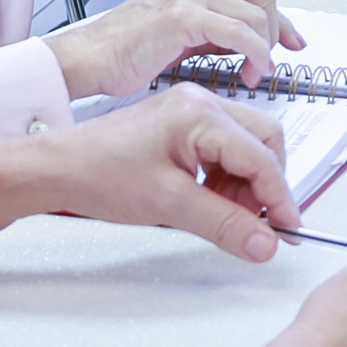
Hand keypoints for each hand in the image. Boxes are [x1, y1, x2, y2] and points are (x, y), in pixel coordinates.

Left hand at [31, 91, 296, 255]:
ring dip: (245, 186)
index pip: (262, 157)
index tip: (288, 229)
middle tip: (257, 224)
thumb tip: (264, 243)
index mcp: (201, 113)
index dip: (280, 198)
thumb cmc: (100, 173)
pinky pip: (223, 149)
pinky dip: (225, 179)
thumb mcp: (169, 205)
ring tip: (224, 216)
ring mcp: (191, 111)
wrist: (57, 169)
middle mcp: (201, 103)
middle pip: (264, 143)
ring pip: (246, 147)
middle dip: (265, 187)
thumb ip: (225, 225)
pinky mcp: (181, 125)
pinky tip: (208, 202)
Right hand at [46, 0, 297, 99]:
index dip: (281, 20)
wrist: (90, 59)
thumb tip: (252, 41)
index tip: (293, 42)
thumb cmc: (126, 49)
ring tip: (253, 74)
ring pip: (257, 16)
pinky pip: (241, 34)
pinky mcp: (185, 15)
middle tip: (271, 63)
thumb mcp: (183, 32)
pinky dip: (255, 56)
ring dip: (264, 50)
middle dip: (276, 33)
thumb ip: (217, 29)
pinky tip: (249, 73)